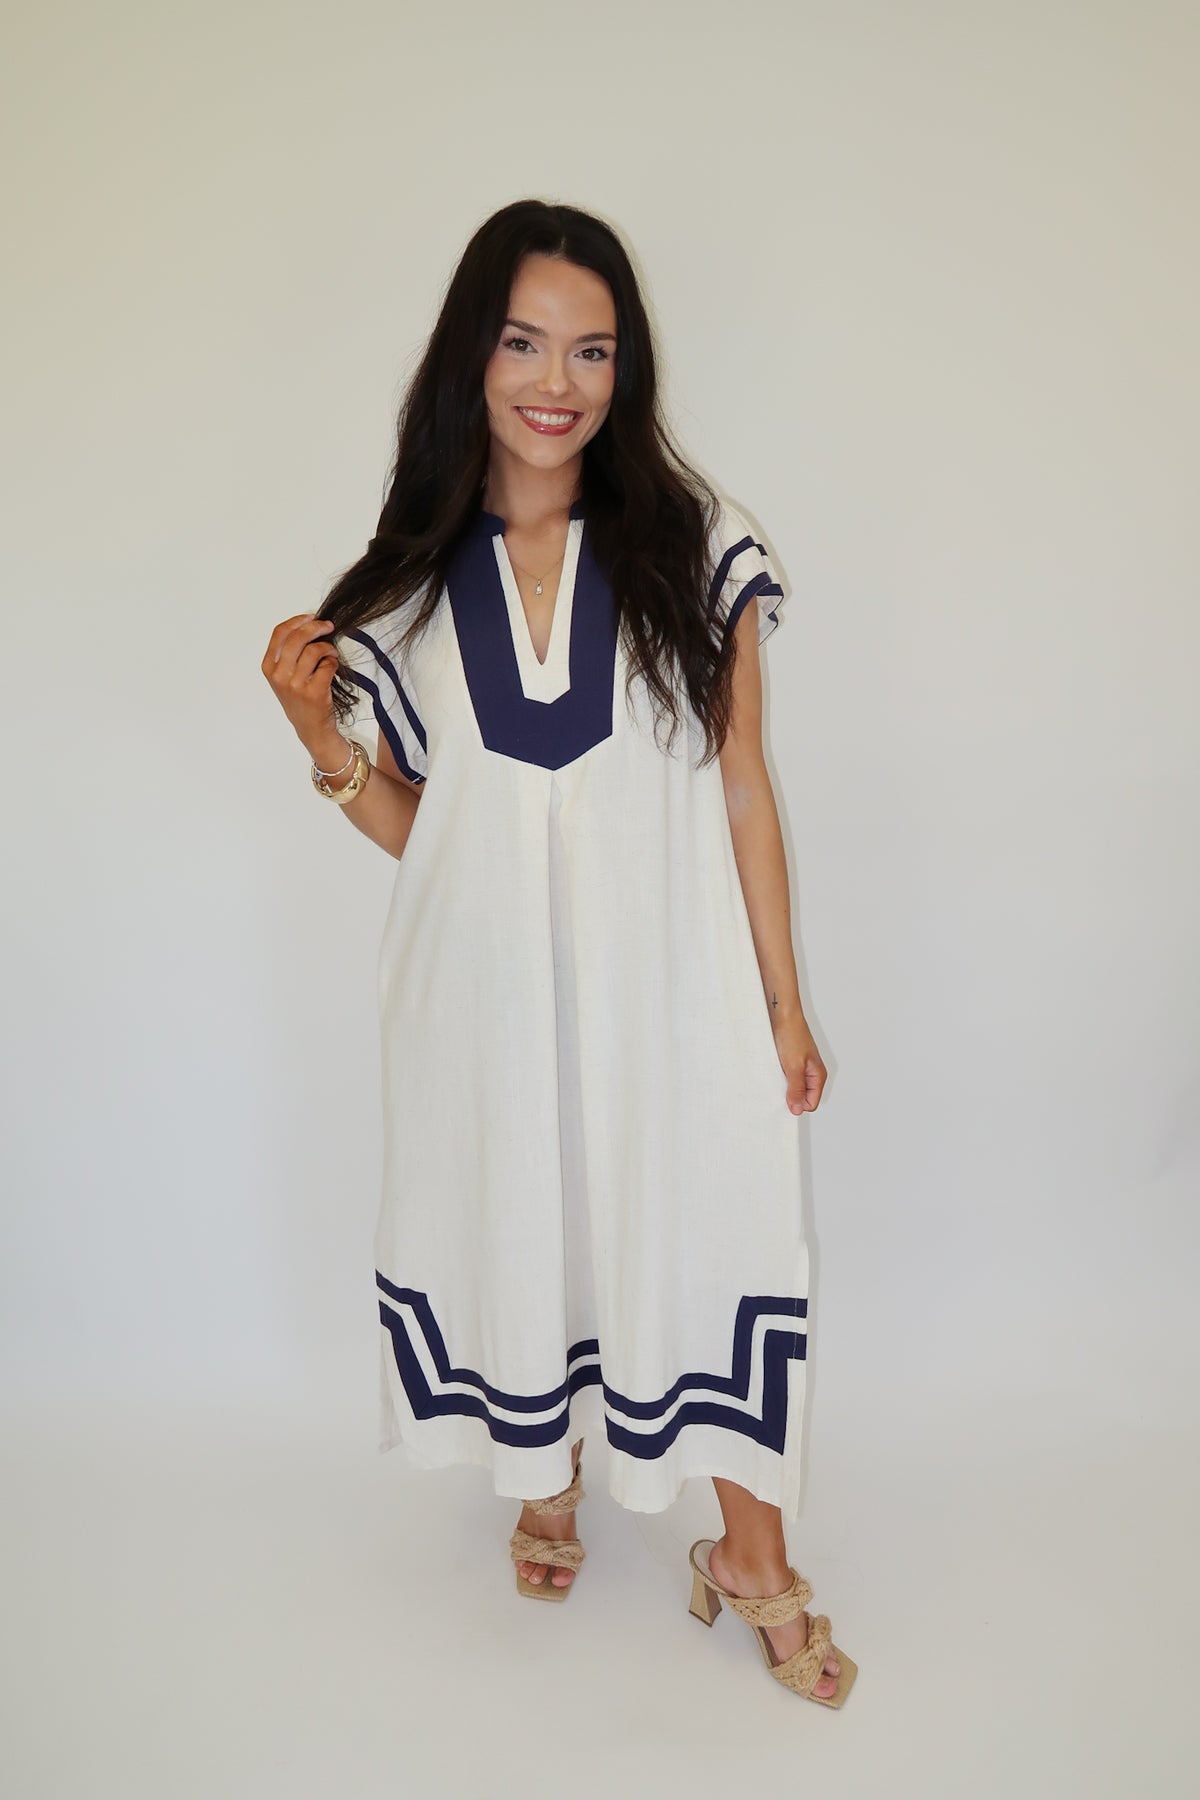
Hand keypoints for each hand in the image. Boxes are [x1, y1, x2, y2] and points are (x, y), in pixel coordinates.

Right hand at [261, 612, 340, 751]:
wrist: (310, 728)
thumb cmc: (299, 699)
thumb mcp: (284, 676)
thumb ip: (290, 652)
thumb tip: (309, 624)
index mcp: (269, 667)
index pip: (280, 633)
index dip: (298, 620)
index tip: (312, 617)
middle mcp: (279, 675)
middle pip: (298, 637)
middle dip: (316, 627)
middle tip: (328, 626)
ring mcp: (295, 685)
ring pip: (314, 650)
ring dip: (327, 647)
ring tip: (331, 654)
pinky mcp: (314, 692)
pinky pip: (327, 665)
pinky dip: (333, 662)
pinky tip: (332, 667)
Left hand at [771, 1013, 827, 1115]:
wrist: (782, 1014)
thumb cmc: (791, 1035)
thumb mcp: (794, 1067)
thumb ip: (797, 1089)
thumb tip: (798, 1110)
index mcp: (818, 1075)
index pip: (811, 1103)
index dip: (797, 1103)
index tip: (784, 1097)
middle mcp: (811, 1073)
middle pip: (802, 1097)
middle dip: (790, 1096)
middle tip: (778, 1086)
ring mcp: (800, 1067)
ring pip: (792, 1087)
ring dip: (782, 1086)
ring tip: (775, 1076)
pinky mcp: (790, 1061)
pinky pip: (785, 1077)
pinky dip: (777, 1077)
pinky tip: (771, 1071)